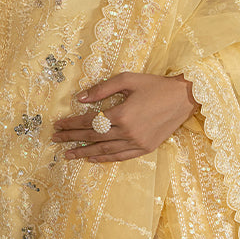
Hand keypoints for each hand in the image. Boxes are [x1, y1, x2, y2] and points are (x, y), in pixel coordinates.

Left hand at [52, 72, 198, 162]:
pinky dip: (104, 159)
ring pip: (104, 151)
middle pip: (93, 137)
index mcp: (122, 114)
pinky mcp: (145, 149)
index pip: (89, 121)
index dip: (72, 123)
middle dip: (72, 138)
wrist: (183, 98)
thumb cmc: (155, 85)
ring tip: (68, 154)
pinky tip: (92, 159)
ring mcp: (137, 143)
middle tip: (55, 139)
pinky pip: (120, 157)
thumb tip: (80, 98)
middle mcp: (128, 132)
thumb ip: (102, 89)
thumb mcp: (128, 79)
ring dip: (84, 152)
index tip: (57, 125)